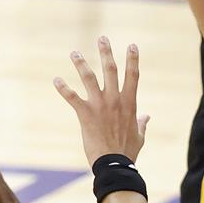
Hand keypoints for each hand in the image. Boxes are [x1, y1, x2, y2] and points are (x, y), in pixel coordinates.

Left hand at [54, 37, 149, 165]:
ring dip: (81, 64)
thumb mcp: (139, 136)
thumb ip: (142, 123)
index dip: (133, 59)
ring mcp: (100, 105)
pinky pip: (72, 97)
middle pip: (111, 70)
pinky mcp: (85, 114)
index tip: (132, 45)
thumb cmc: (127, 152)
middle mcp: (115, 100)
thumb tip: (147, 116)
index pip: (133, 76)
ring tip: (75, 53)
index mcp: (129, 103)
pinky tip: (56, 80)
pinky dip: (63, 88)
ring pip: (89, 78)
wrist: (114, 164)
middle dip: (106, 52)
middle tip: (102, 38)